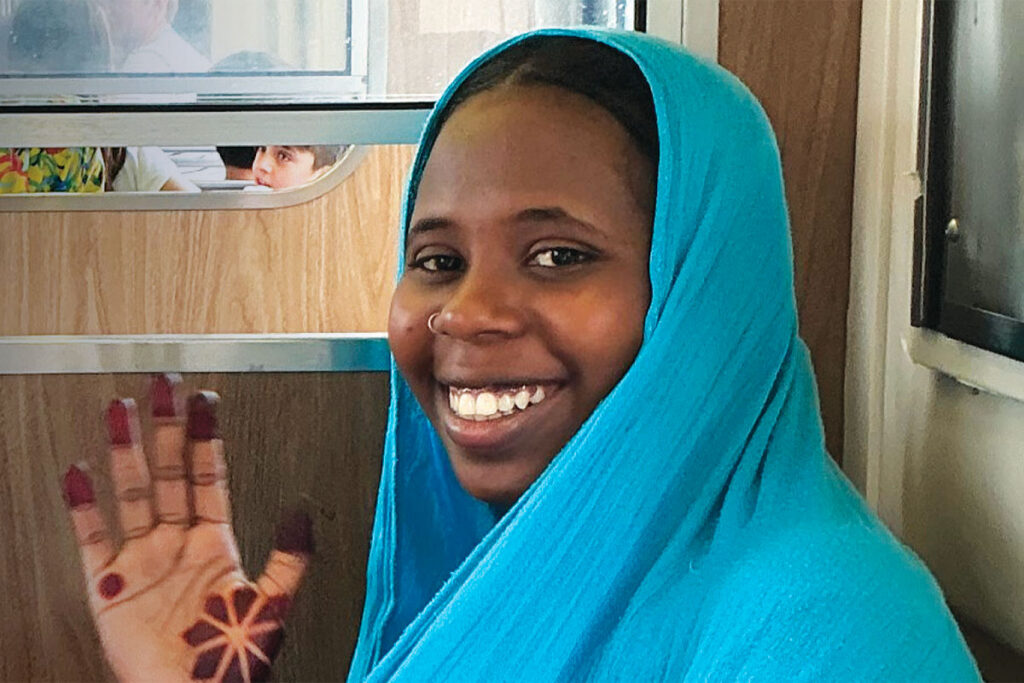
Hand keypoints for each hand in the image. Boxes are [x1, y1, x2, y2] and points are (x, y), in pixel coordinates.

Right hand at [61, 374, 312, 682]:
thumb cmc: (233, 663)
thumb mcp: (272, 607)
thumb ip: (290, 559)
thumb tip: (303, 512)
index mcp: (216, 543)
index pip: (210, 476)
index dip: (207, 438)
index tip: (205, 401)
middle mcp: (177, 544)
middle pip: (169, 473)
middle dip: (166, 429)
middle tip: (163, 386)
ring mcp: (142, 561)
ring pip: (132, 494)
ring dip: (125, 452)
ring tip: (120, 410)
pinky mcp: (109, 587)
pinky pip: (92, 540)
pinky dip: (83, 508)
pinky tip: (79, 474)